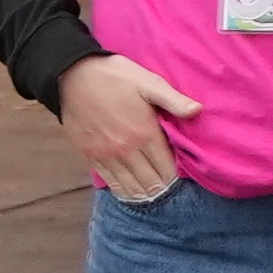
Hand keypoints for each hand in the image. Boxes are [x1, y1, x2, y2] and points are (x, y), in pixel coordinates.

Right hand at [55, 51, 199, 203]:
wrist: (73, 76)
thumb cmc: (116, 77)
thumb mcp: (150, 83)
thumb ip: (174, 100)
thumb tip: (198, 111)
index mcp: (145, 133)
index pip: (166, 166)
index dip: (175, 175)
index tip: (181, 179)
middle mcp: (126, 149)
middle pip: (150, 180)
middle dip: (161, 187)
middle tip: (169, 191)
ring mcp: (106, 155)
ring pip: (130, 184)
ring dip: (143, 193)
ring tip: (152, 197)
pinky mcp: (89, 155)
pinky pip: (108, 180)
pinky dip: (121, 189)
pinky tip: (129, 194)